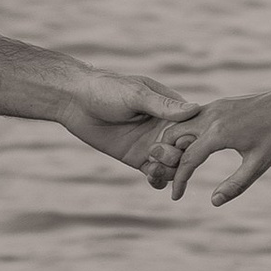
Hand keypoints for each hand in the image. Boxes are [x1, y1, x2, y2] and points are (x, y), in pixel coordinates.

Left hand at [60, 62, 193, 182]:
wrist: (76, 101)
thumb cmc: (107, 90)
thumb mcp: (136, 95)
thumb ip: (163, 106)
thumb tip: (194, 109)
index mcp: (170, 108)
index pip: (194, 127)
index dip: (193, 139)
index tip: (180, 142)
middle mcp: (165, 128)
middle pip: (186, 150)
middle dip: (179, 157)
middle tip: (158, 153)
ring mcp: (152, 144)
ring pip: (173, 165)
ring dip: (169, 171)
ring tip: (152, 168)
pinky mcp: (137, 157)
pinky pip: (155, 174)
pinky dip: (158, 180)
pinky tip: (151, 177)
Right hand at [151, 82, 270, 206]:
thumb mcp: (260, 163)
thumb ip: (236, 184)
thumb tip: (214, 202)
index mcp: (218, 133)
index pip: (187, 160)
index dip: (179, 181)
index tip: (176, 197)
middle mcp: (210, 117)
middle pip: (171, 137)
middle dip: (165, 158)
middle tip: (166, 178)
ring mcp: (213, 108)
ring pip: (179, 124)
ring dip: (172, 144)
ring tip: (174, 166)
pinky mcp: (218, 104)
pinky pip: (191, 118)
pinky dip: (183, 133)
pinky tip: (188, 147)